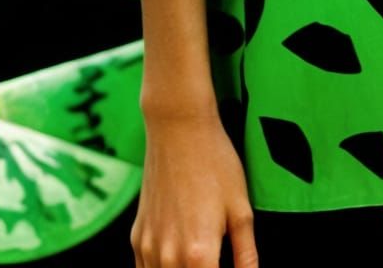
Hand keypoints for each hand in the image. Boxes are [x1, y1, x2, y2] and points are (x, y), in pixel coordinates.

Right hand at [129, 109, 257, 267]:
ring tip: (198, 260)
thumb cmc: (215, 164)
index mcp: (198, 255)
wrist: (178, 128)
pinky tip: (178, 261)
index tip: (224, 265)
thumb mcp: (241, 209)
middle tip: (215, 260)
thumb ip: (246, 255)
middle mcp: (168, 258)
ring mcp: (148, 248)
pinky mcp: (137, 237)